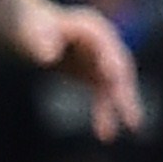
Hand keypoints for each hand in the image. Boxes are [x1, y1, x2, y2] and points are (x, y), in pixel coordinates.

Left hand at [28, 1, 144, 138]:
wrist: (31, 30)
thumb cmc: (31, 27)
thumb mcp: (32, 31)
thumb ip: (39, 40)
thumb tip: (48, 58)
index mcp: (93, 27)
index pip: (107, 47)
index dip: (111, 62)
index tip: (114, 78)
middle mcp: (104, 43)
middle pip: (120, 68)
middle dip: (125, 91)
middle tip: (131, 116)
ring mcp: (102, 60)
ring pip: (116, 86)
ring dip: (120, 107)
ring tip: (121, 130)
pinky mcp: (96, 74)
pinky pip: (105, 95)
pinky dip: (105, 113)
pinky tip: (105, 134)